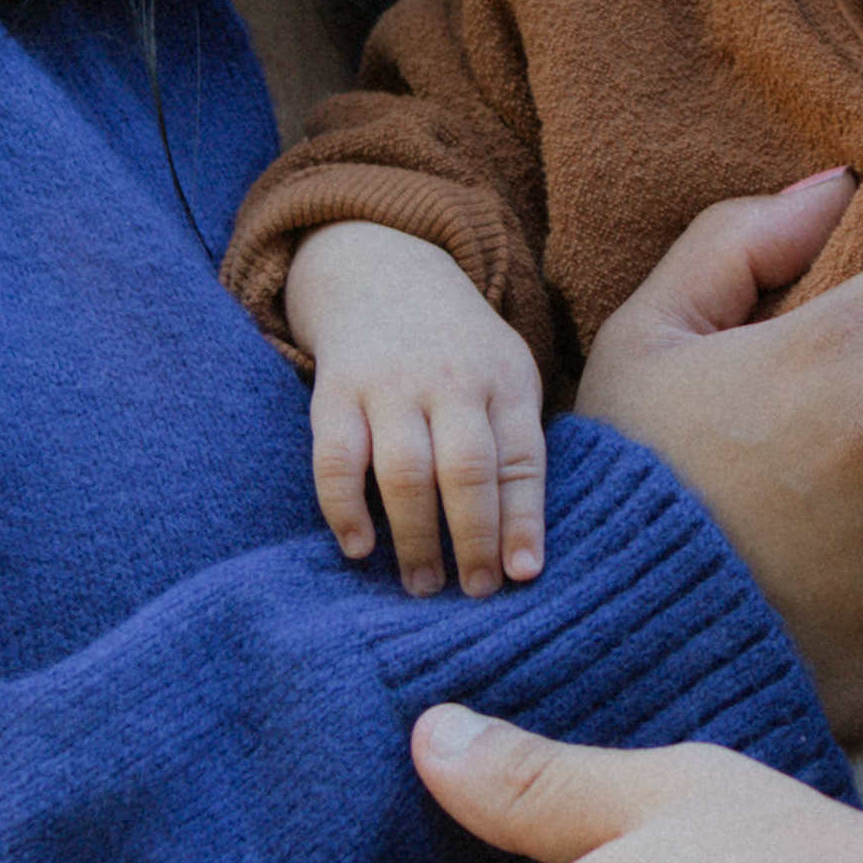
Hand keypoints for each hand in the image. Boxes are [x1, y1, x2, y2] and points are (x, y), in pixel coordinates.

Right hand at [283, 226, 547, 599]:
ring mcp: (390, 382)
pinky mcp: (335, 389)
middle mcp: (450, 379)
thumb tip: (526, 551)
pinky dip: (344, 508)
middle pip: (466, 469)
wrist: (382, 271)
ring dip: (414, 537)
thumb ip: (515, 446)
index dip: (523, 521)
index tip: (522, 575)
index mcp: (504, 378)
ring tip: (422, 585)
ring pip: (405, 471)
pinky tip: (359, 548)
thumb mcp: (504, 376)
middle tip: (472, 592)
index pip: (520, 458)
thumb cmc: (457, 351)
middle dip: (472, 539)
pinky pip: (337, 458)